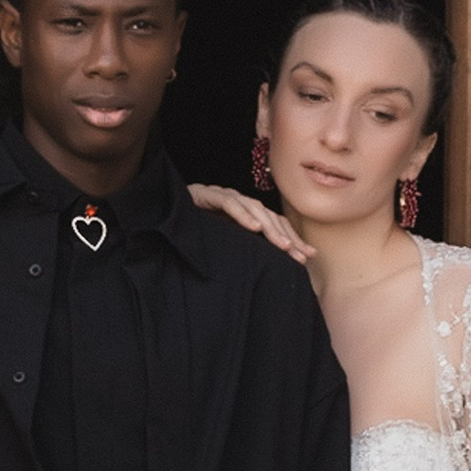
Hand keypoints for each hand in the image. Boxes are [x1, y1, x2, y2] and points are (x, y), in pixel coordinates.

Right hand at [187, 180, 312, 268]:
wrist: (162, 212)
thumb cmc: (192, 233)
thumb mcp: (223, 245)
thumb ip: (242, 253)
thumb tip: (266, 276)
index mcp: (243, 214)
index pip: (274, 224)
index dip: (292, 239)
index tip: (309, 257)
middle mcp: (237, 203)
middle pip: (269, 217)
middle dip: (287, 237)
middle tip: (301, 256)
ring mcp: (222, 196)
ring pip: (253, 209)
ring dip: (270, 228)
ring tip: (284, 246)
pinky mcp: (206, 194)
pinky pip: (228, 203)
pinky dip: (242, 214)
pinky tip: (254, 228)